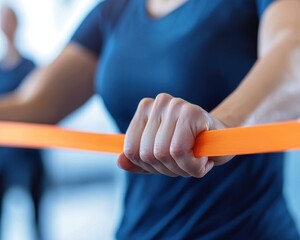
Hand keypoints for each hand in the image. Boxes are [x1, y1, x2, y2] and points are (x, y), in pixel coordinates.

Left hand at [117, 93, 231, 177]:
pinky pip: (179, 151)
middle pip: (146, 153)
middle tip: (185, 162)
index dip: (148, 165)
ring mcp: (174, 105)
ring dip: (182, 169)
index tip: (167, 163)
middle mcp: (157, 103)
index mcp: (144, 110)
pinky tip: (204, 159)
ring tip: (196, 159)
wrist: (223, 138)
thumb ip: (139, 160)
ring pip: (162, 153)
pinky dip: (193, 167)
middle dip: (167, 169)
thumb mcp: (160, 156)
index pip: (131, 149)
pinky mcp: (192, 112)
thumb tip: (119, 162)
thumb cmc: (191, 146)